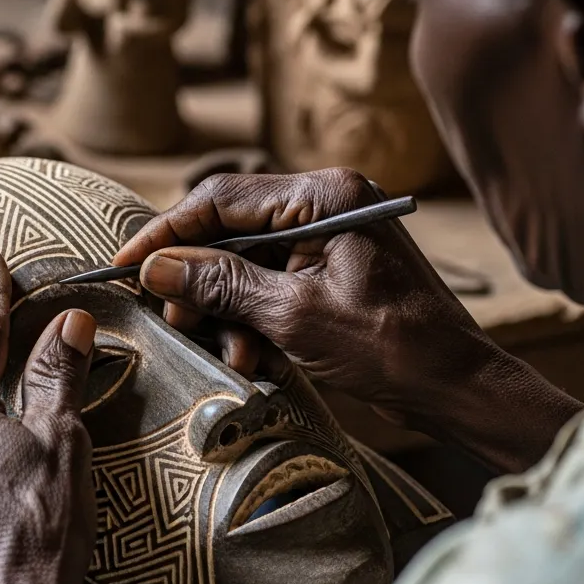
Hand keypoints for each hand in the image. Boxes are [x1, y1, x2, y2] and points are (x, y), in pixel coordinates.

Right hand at [114, 169, 583, 475]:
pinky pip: (274, 287)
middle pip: (233, 232)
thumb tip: (156, 266)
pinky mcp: (333, 273)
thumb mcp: (293, 316)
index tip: (127, 263)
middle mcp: (326, 205)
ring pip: (249, 266)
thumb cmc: (390, 347)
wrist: (456, 387)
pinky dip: (256, 322)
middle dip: (201, 282)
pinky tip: (256, 359)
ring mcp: (331, 240)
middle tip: (177, 320)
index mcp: (323, 196)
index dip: (168, 233)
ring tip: (234, 356)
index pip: (222, 198)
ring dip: (229, 312)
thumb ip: (221, 284)